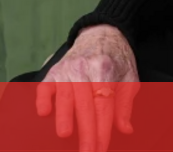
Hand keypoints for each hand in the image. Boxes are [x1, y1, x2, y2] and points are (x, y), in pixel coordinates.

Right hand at [37, 25, 140, 151]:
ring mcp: (67, 69)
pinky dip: (43, 99)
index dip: (103, 129)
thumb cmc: (118, 59)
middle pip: (85, 105)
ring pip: (65, 97)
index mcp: (106, 70)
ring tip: (65, 135)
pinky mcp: (54, 70)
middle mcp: (85, 68)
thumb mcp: (129, 78)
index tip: (101, 149)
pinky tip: (44, 113)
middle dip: (86, 132)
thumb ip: (125, 105)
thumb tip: (125, 130)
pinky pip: (45, 86)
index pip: (104, 105)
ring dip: (64, 117)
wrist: (102, 32)